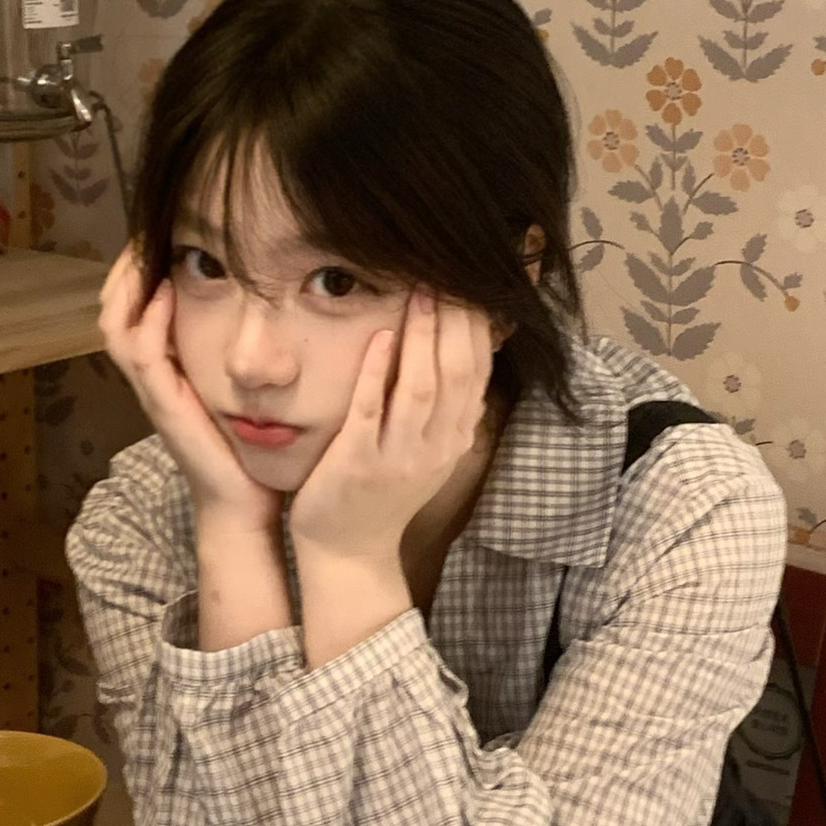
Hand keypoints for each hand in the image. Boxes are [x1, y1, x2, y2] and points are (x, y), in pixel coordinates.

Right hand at [98, 247, 278, 537]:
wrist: (243, 502)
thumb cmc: (246, 448)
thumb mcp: (237, 389)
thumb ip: (236, 354)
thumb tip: (264, 307)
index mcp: (164, 370)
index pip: (130, 309)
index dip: (135, 271)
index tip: (156, 233)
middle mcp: (151, 378)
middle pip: (112, 311)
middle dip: (125, 268)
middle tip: (145, 230)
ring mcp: (153, 393)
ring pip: (116, 327)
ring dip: (128, 285)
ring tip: (146, 249)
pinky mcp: (165, 407)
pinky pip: (143, 355)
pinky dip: (150, 320)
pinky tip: (166, 292)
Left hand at [289, 292, 493, 571]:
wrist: (349, 551)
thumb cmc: (383, 493)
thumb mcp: (428, 451)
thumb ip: (446, 409)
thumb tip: (465, 351)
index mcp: (454, 439)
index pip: (477, 373)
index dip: (477, 326)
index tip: (470, 284)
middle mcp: (435, 447)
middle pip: (456, 373)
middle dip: (454, 319)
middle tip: (445, 274)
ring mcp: (398, 457)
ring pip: (421, 387)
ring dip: (422, 336)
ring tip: (419, 291)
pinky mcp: (358, 462)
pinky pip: (371, 410)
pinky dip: (378, 371)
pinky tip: (378, 337)